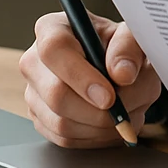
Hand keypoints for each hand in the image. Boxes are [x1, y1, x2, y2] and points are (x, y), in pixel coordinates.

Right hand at [19, 12, 161, 147]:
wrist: (117, 68)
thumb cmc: (119, 47)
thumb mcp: (132, 36)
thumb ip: (129, 48)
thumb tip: (122, 74)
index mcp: (53, 28)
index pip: (55, 50)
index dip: (82, 76)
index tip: (110, 97)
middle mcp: (35, 61)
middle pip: (55, 94)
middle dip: (98, 111)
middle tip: (125, 110)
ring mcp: (34, 92)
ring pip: (61, 122)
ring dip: (102, 126)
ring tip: (125, 112)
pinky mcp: (41, 118)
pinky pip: (65, 139)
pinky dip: (95, 137)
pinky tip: (111, 123)